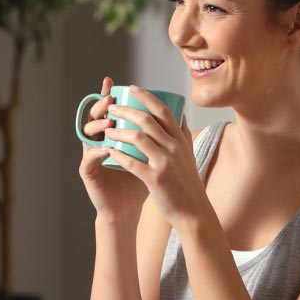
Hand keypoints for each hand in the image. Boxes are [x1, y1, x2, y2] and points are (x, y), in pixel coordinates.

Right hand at [79, 77, 149, 221]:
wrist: (127, 209)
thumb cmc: (140, 182)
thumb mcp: (151, 155)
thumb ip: (160, 136)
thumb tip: (180, 115)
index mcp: (111, 135)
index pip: (109, 110)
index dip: (108, 95)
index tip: (114, 82)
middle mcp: (98, 141)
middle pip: (95, 117)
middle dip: (102, 106)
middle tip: (111, 99)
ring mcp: (91, 156)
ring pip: (87, 134)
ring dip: (98, 127)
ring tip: (110, 123)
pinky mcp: (88, 172)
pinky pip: (89, 158)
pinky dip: (98, 152)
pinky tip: (108, 148)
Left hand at [102, 86, 208, 227]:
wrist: (193, 210)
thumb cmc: (187, 182)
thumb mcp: (189, 154)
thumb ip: (183, 134)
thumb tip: (180, 113)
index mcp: (181, 139)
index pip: (163, 110)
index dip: (146, 96)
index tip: (132, 88)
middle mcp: (174, 147)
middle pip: (147, 120)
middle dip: (126, 110)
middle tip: (111, 107)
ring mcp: (165, 163)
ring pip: (137, 138)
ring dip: (118, 131)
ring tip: (106, 129)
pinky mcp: (155, 179)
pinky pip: (132, 162)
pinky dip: (118, 155)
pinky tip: (109, 151)